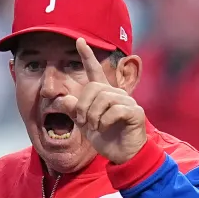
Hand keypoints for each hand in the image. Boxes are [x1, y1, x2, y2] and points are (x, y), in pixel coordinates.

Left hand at [52, 38, 147, 163]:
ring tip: (95, 127)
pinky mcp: (135, 112)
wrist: (124, 156)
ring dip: (93, 116)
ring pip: (103, 99)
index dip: (87, 56)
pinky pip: (114, 110)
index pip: (95, 71)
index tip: (79, 41)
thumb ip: (75, 112)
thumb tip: (63, 99)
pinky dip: (105, 121)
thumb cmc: (107, 139)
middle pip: (93, 88)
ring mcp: (128, 102)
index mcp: (104, 95)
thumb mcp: (85, 125)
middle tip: (83, 121)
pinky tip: (106, 128)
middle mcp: (117, 94)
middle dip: (83, 106)